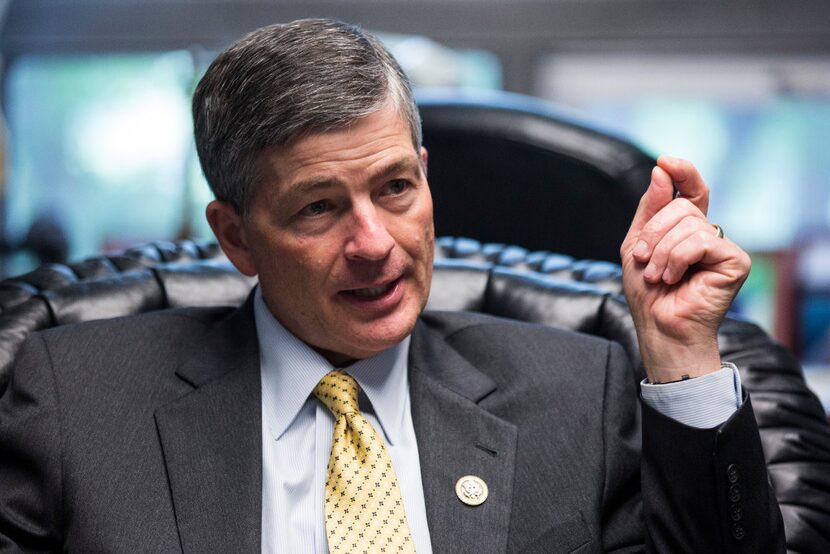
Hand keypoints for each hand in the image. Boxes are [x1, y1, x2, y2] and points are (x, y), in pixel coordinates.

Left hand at [620, 156, 750, 382]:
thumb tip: (663, 169)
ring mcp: (723, 246)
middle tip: (644, 259)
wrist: (658, 327)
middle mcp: (708, 234)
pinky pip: (701, 241)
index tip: (665, 162)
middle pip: (681, 206)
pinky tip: (675, 278)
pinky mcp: (735, 260)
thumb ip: (651, 208)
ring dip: (662, 251)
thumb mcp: (638, 244)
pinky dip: (678, 258)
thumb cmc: (648, 292)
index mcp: (686, 228)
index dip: (682, 172)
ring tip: (658, 275)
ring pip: (689, 224)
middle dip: (653, 232)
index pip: (691, 190)